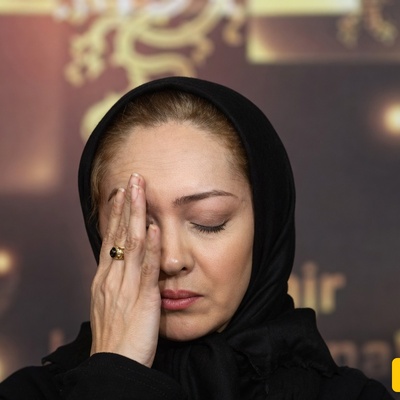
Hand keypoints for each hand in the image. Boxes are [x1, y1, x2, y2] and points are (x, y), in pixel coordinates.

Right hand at [90, 173, 160, 367]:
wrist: (113, 366)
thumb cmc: (116, 338)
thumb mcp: (111, 305)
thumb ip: (119, 282)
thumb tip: (125, 264)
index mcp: (105, 278)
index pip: (111, 238)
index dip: (116, 214)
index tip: (121, 193)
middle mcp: (112, 278)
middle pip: (119, 234)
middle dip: (126, 204)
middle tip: (132, 179)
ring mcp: (125, 287)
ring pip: (132, 243)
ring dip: (137, 214)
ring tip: (141, 190)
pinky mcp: (142, 299)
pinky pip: (147, 268)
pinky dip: (152, 246)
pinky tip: (156, 227)